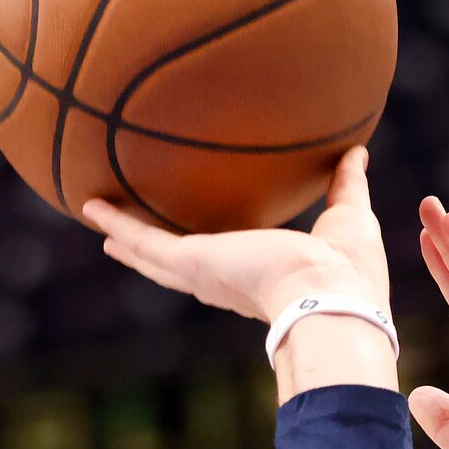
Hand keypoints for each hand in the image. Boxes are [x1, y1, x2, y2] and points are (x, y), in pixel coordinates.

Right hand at [80, 148, 388, 322]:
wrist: (332, 296)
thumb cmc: (349, 271)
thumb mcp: (349, 216)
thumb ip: (347, 185)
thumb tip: (357, 153)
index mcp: (262, 279)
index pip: (227, 267)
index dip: (207, 256)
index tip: (193, 250)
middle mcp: (227, 283)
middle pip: (176, 267)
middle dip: (150, 254)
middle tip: (121, 241)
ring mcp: (205, 276)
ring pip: (151, 255)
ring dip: (124, 236)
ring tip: (97, 221)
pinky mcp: (192, 263)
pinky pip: (145, 241)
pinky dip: (118, 222)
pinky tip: (91, 206)